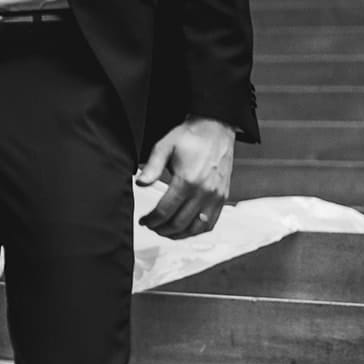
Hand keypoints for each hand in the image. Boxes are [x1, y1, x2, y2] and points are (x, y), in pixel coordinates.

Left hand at [136, 115, 235, 238]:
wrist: (215, 129)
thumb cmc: (190, 136)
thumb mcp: (164, 147)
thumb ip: (152, 167)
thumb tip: (140, 183)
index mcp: (188, 180)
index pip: (166, 211)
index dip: (152, 220)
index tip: (144, 221)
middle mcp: (204, 192)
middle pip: (180, 223)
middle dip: (162, 229)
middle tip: (152, 227)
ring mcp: (216, 196)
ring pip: (196, 227)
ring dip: (179, 234)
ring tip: (166, 231)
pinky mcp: (222, 197)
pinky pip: (211, 222)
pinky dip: (197, 230)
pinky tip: (186, 228)